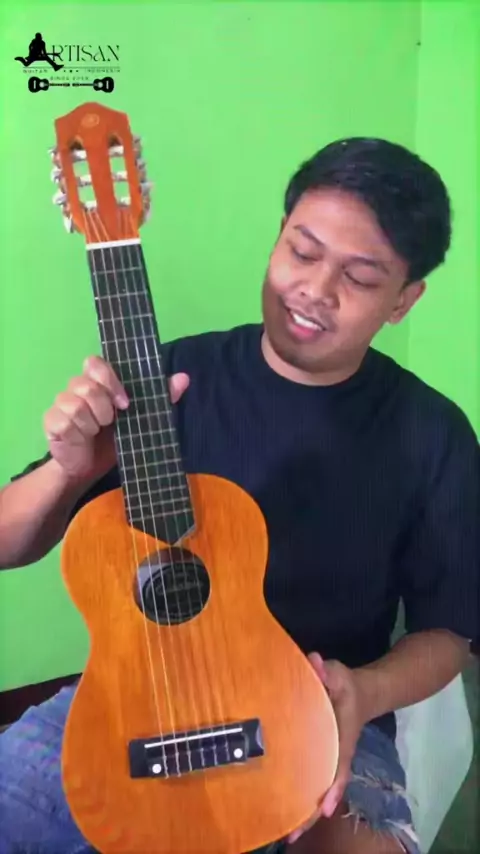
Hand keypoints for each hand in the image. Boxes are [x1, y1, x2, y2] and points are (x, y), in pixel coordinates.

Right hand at [43, 355, 189, 481]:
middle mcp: (76, 388)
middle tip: (112, 421)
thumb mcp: (141, 419)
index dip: (110, 379)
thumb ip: (161, 397)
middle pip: (85, 385)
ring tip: (96, 432)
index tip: (125, 402)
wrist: (90, 468)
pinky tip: (82, 438)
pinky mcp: (52, 422)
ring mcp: (61, 404)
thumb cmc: (114, 439)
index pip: (95, 362)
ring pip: (75, 404)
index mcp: (98, 382)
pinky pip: (64, 422)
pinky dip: (78, 433)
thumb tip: (184, 378)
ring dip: (92, 423)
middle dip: (104, 407)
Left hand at [287, 652, 365, 844]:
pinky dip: (301, 797)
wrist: (360, 694)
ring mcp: (329, 759)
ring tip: (284, 835)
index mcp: (342, 738)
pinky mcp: (319, 758)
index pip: (339, 765)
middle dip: (312, 813)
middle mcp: (336, 754)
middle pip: (327, 789)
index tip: (324, 809)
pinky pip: (312, 781)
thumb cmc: (347, 685)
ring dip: (305, 812)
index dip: (333, 787)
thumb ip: (327, 669)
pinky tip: (282, 812)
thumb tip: (314, 662)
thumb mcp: (339, 673)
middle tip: (291, 836)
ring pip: (319, 790)